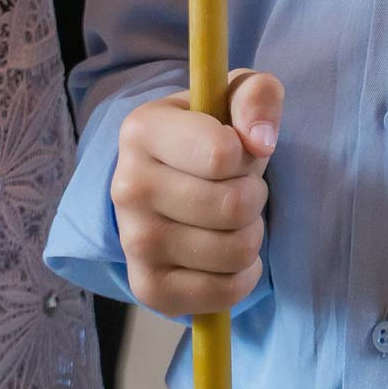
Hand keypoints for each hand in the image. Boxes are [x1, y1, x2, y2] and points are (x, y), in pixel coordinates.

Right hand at [111, 68, 284, 317]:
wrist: (173, 181)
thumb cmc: (212, 133)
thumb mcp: (235, 96)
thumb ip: (257, 95)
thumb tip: (261, 140)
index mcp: (141, 129)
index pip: (222, 154)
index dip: (246, 153)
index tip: (234, 148)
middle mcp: (127, 186)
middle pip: (233, 205)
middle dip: (253, 195)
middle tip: (238, 187)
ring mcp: (133, 242)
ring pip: (235, 250)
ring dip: (252, 234)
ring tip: (232, 218)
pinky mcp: (148, 287)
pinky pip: (223, 293)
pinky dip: (242, 276)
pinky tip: (227, 254)